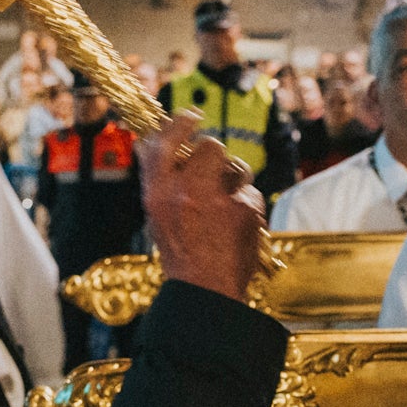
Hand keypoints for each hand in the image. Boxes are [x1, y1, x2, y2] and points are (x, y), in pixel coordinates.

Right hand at [140, 110, 264, 301]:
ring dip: (236, 182)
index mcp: (158, 192)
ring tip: (227, 208)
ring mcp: (216, 199)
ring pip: (236, 167)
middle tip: (216, 175)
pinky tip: (239, 227)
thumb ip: (160, 181)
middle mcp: (184, 190)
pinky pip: (252, 194)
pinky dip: (248, 208)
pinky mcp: (244, 209)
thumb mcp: (157, 217)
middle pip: (210, 146)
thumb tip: (154, 144)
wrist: (205, 290)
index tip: (191, 116)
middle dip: (217, 157)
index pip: (166, 140)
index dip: (180, 123)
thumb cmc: (182, 256)